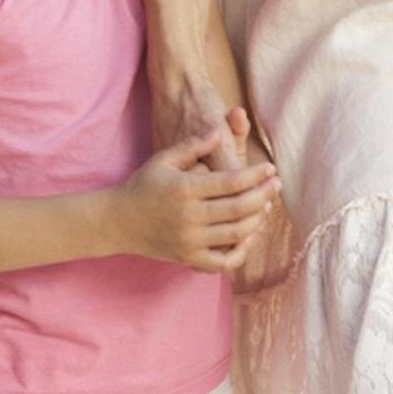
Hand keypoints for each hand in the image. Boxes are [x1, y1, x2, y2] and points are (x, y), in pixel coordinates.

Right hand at [115, 121, 281, 270]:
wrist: (116, 222)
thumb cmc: (142, 185)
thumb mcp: (163, 159)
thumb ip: (192, 145)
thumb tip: (218, 131)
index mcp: (185, 189)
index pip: (231, 182)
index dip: (255, 175)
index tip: (270, 169)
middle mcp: (189, 217)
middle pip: (239, 208)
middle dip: (263, 196)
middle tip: (276, 186)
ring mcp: (189, 240)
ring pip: (236, 234)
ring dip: (257, 220)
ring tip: (265, 206)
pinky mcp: (188, 258)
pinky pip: (222, 262)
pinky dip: (240, 252)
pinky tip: (248, 237)